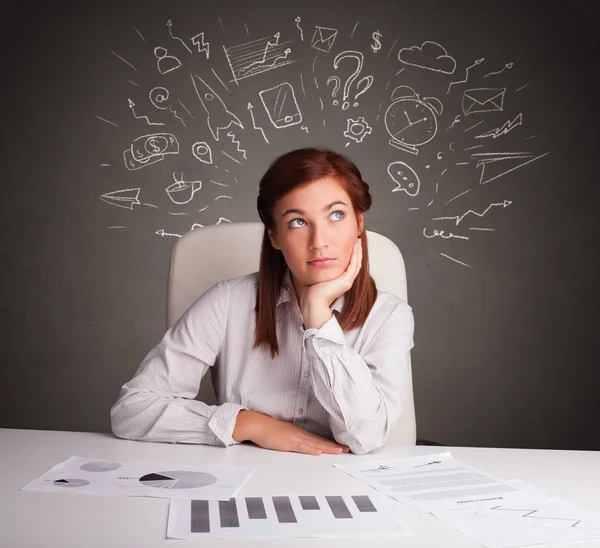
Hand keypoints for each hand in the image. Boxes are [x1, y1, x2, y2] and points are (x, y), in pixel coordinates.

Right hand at [233, 410, 349, 455]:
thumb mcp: (284, 433)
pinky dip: (310, 449)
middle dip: (334, 446)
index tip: (342, 446)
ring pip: (314, 443)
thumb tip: (301, 442)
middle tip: (348, 449)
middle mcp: (300, 434)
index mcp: (299, 432)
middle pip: (320, 441)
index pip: (318, 439)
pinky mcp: (287, 442)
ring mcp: (294, 438)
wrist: (257, 424)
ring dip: (328, 447)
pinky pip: (301, 446)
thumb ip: (293, 437)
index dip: (331, 443)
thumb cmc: (268, 429)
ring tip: (340, 451)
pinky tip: (318, 452)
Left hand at [300, 239, 362, 328]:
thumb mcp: (317, 276)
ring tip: (358, 241)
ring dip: (358, 252)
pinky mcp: (346, 281)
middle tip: (357, 240)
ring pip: (357, 263)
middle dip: (357, 251)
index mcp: (340, 281)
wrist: (312, 302)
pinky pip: (354, 265)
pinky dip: (356, 255)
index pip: (349, 265)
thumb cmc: (311, 292)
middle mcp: (345, 281)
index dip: (351, 255)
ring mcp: (347, 281)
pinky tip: (355, 247)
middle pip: (355, 263)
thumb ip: (319, 269)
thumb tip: (314, 260)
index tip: (350, 244)